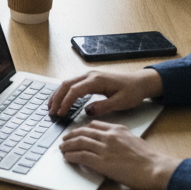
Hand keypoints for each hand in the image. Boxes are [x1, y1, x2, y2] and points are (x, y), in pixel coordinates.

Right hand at [48, 67, 162, 116]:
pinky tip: (62, 99)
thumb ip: (103, 106)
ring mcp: (89, 75)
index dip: (65, 103)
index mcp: (96, 81)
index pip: (75, 91)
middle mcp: (90, 75)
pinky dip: (65, 91)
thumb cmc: (132, 92)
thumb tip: (87, 111)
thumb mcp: (120, 103)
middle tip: (51, 112)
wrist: (139, 82)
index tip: (60, 114)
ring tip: (51, 106)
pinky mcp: (91, 78)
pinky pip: (73, 83)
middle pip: (67, 84)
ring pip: (68, 82)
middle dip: (57, 98)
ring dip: (58, 94)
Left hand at [58, 119, 180, 189]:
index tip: (77, 132)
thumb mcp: (133, 140)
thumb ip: (120, 139)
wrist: (155, 168)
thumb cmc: (149, 159)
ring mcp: (104, 148)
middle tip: (65, 138)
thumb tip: (112, 144)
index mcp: (116, 129)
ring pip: (79, 142)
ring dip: (68, 145)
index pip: (94, 125)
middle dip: (71, 135)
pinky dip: (71, 155)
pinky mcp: (102, 162)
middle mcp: (108, 136)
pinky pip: (81, 156)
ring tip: (62, 148)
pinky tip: (67, 157)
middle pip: (83, 132)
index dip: (82, 129)